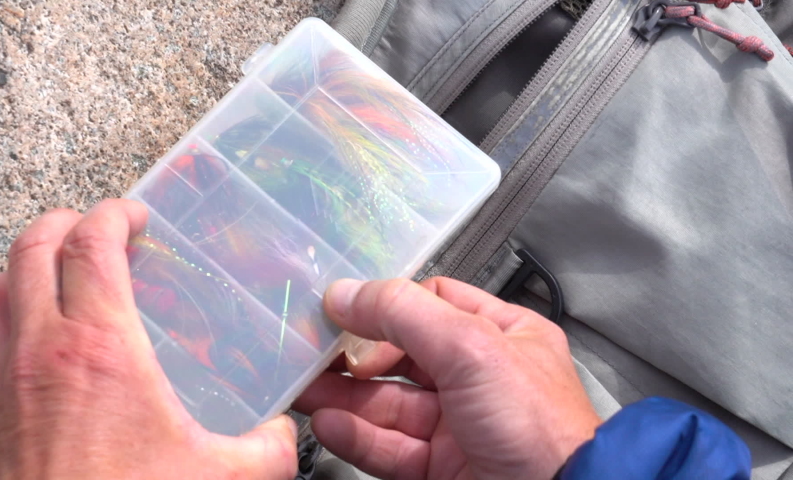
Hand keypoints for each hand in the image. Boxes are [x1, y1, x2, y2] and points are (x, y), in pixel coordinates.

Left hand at [0, 199, 297, 479]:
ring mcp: (0, 380)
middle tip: (97, 230)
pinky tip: (27, 334)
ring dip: (21, 265)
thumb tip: (283, 431)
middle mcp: (39, 351)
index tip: (134, 216)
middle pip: (33, 249)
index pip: (91, 246)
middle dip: (65, 223)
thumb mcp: (222, 475)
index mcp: (100, 348)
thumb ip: (268, 446)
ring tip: (55, 270)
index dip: (112, 214)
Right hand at [295, 277, 600, 479]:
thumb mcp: (472, 348)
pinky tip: (328, 424)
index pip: (434, 303)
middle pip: (402, 356)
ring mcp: (460, 426)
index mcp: (502, 336)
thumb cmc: (542, 431)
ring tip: (304, 388)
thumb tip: (348, 292)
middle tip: (311, 351)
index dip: (388, 306)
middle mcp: (480, 378)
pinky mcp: (442, 469)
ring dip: (343, 397)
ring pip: (389, 404)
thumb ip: (405, 315)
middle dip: (354, 355)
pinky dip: (355, 436)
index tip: (344, 310)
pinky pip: (389, 447)